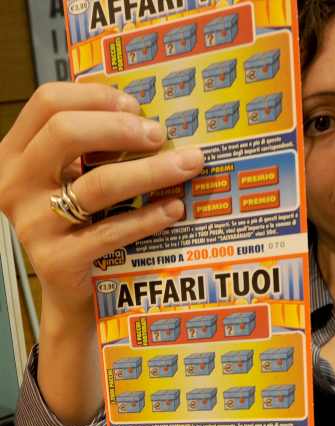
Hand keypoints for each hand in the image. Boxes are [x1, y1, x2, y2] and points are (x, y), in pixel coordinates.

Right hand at [0, 82, 202, 310]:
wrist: (73, 290)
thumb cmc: (84, 223)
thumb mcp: (77, 177)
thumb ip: (97, 147)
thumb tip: (152, 117)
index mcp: (16, 153)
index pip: (47, 102)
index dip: (96, 96)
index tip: (136, 105)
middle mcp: (15, 184)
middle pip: (66, 133)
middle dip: (122, 127)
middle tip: (160, 135)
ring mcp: (33, 223)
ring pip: (98, 184)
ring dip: (151, 170)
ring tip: (188, 165)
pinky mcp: (57, 260)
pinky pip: (112, 231)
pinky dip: (149, 217)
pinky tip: (175, 208)